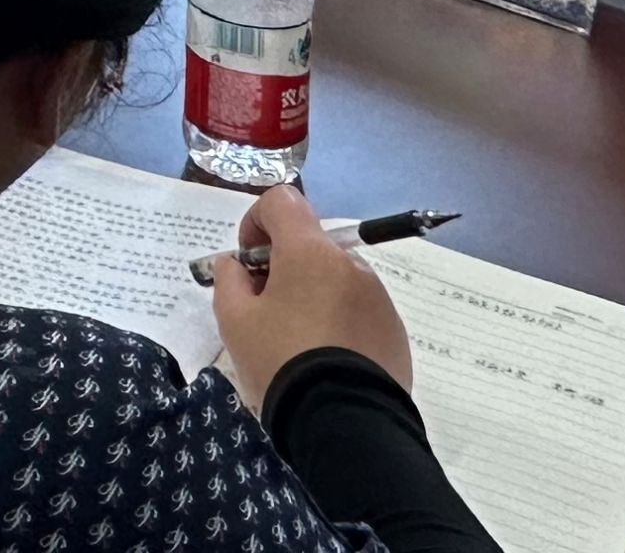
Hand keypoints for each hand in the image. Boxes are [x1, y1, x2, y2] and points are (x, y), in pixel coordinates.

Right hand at [212, 188, 416, 410]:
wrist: (344, 423)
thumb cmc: (282, 362)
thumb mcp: (234, 321)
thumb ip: (229, 280)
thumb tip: (237, 266)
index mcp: (310, 252)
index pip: (282, 202)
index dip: (257, 223)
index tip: (250, 265)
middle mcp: (350, 265)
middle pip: (310, 245)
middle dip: (284, 267)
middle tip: (268, 312)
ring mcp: (378, 298)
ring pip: (336, 279)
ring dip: (314, 295)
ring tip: (301, 345)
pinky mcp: (394, 332)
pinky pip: (359, 311)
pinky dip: (340, 323)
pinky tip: (328, 361)